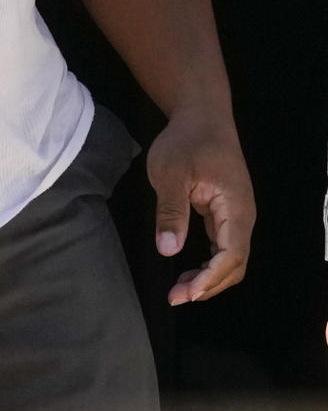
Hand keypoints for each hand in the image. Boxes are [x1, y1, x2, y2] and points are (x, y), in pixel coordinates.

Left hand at [146, 107, 254, 305]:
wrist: (201, 113)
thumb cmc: (186, 139)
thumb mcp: (171, 171)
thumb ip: (171, 210)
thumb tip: (168, 250)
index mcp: (236, 207)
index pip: (231, 255)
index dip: (210, 278)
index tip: (185, 292)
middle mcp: (242, 216)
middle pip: (235, 265)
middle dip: (208, 285)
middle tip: (176, 297)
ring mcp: (235, 215)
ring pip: (230, 259)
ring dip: (208, 278)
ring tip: (179, 290)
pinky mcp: (225, 213)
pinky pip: (222, 247)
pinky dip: (207, 264)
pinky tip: (187, 271)